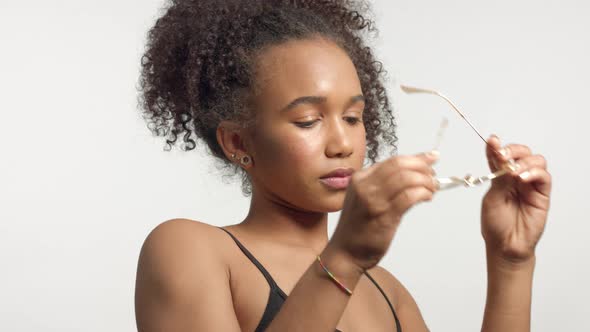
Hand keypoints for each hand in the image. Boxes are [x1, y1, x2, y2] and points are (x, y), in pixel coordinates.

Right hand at [329, 151, 439, 270]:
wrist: (345, 252)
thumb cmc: (358, 227)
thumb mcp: (366, 198)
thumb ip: (385, 184)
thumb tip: (413, 171)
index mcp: (360, 178)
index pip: (393, 160)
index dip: (416, 158)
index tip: (432, 158)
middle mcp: (364, 185)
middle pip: (400, 165)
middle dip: (422, 168)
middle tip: (433, 177)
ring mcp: (373, 200)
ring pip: (406, 178)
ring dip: (425, 181)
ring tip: (431, 189)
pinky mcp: (384, 216)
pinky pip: (409, 196)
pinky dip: (422, 193)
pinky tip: (426, 198)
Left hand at [481, 135, 551, 263]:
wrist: (505, 245)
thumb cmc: (496, 224)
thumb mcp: (492, 197)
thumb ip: (499, 178)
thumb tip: (501, 157)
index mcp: (501, 177)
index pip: (501, 156)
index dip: (496, 146)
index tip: (492, 140)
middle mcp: (517, 178)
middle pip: (522, 153)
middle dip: (513, 150)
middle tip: (503, 155)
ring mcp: (531, 185)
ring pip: (536, 161)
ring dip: (524, 162)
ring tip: (513, 172)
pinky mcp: (542, 195)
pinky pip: (544, 177)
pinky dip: (534, 173)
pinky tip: (522, 178)